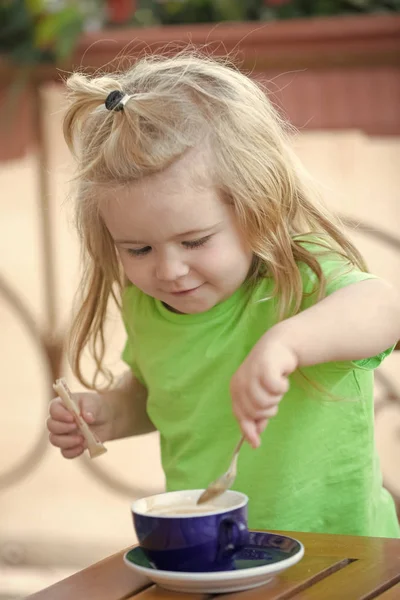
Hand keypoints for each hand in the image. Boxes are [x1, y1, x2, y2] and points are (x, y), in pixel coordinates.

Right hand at [47, 392, 112, 458]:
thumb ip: (89, 408)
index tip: (72, 418)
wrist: (106, 419)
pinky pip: (65, 452)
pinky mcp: (70, 445)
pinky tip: (82, 448)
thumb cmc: (96, 406)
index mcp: (62, 405)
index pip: (53, 409)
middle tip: (76, 426)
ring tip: (81, 439)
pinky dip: (72, 452)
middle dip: (62, 428)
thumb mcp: (95, 402)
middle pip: (51, 425)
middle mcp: (59, 420)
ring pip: (54, 440)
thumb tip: (86, 417)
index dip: (59, 414)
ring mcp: (63, 434)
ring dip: (67, 441)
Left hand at [230, 331, 297, 447]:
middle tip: (273, 396)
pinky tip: (282, 377)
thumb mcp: (260, 395)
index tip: (256, 444)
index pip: (240, 415)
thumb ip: (257, 415)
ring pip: (266, 402)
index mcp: (235, 390)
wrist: (279, 346)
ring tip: (276, 386)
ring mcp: (251, 375)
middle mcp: (240, 383)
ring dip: (276, 397)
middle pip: (255, 412)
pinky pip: (276, 390)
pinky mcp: (265, 368)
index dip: (248, 430)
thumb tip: (255, 436)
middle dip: (269, 409)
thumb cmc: (268, 374)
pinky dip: (282, 387)